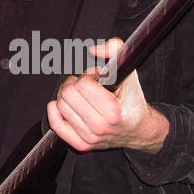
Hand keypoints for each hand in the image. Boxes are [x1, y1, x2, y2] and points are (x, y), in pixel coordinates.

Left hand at [46, 38, 168, 153]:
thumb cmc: (133, 101)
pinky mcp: (81, 145)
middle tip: (86, 84)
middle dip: (75, 83)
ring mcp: (89, 138)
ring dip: (67, 95)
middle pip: (68, 94)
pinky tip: (64, 104)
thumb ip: (117, 50)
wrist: (139, 131)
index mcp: (113, 112)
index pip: (83, 85)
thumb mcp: (130, 73)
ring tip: (80, 94)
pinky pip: (56, 124)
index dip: (89, 74)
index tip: (97, 77)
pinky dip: (55, 110)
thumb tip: (94, 49)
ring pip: (60, 106)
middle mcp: (100, 127)